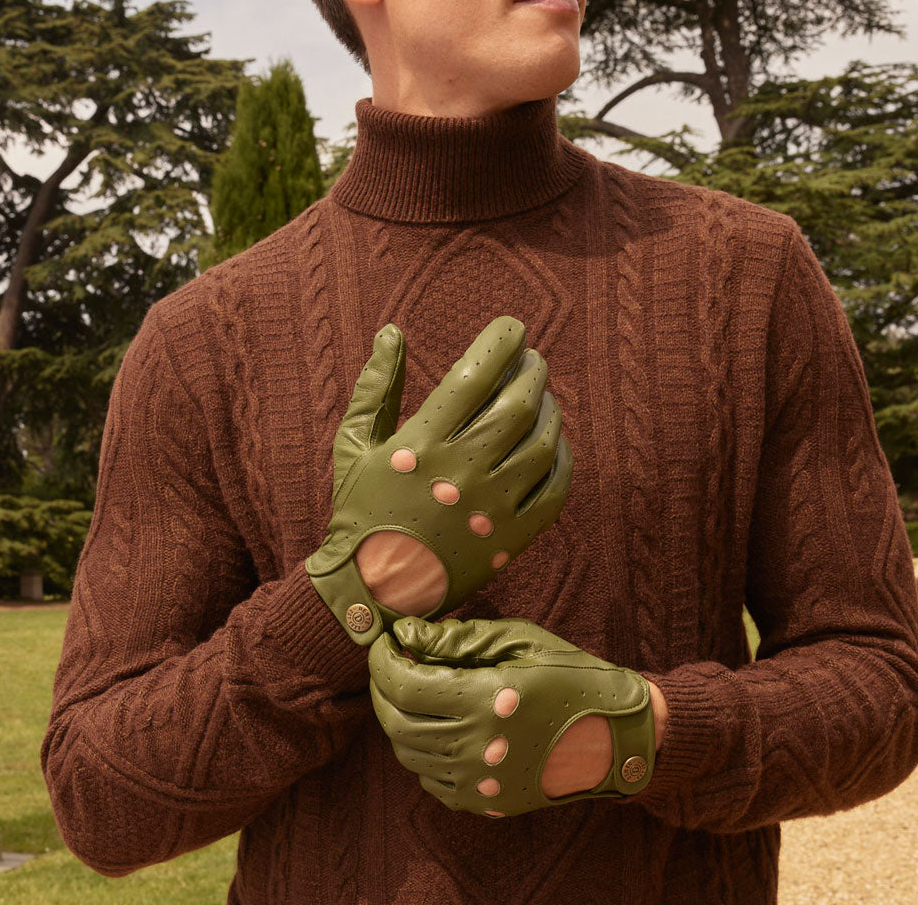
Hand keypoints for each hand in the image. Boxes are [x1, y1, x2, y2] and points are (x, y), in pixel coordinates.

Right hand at [306, 316, 571, 644]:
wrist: (374, 589)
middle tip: (532, 360)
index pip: (474, 375)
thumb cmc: (361, 509)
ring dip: (550, 409)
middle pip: (518, 404)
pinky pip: (555, 489)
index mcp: (421, 444)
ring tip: (542, 396)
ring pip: (543, 442)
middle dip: (531, 371)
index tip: (511, 328)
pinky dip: (563, 459)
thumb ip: (376, 385)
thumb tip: (392, 332)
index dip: (500, 343)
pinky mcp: (511, 537)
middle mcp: (461, 472)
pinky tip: (553, 443)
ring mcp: (490, 507)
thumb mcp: (354, 442)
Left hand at [368, 616, 655, 815]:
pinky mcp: (485, 803)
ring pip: (407, 753)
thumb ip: (456, 638)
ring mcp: (479, 783)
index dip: (382, 660)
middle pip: (395, 721)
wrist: (614, 736)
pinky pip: (430, 780)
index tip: (384, 642)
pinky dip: (420, 751)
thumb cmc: (568, 675)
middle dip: (381, 687)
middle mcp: (476, 748)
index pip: (402, 684)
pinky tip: (438, 725)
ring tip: (414, 691)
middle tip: (390, 663)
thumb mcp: (517, 640)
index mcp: (484, 701)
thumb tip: (405, 633)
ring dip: (398, 718)